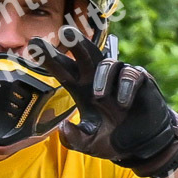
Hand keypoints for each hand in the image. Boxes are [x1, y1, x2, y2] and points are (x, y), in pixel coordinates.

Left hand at [48, 37, 177, 177]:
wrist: (144, 144)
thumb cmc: (113, 139)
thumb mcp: (89, 144)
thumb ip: (74, 139)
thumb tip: (63, 127)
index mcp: (81, 89)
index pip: (62, 69)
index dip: (49, 57)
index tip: (33, 45)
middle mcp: (98, 78)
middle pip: (85, 52)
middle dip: (75, 42)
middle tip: (65, 32)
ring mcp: (119, 76)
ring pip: (107, 63)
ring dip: (101, 78)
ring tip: (99, 97)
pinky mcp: (139, 78)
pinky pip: (130, 75)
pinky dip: (125, 88)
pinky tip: (123, 104)